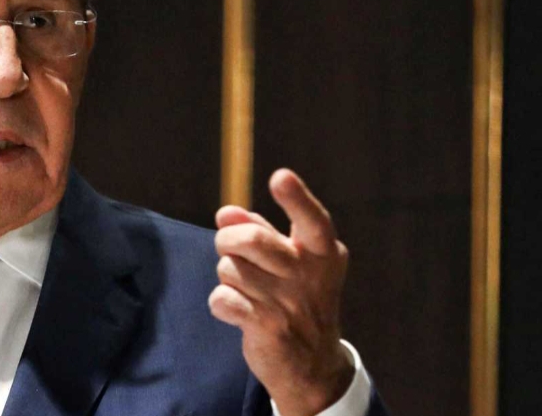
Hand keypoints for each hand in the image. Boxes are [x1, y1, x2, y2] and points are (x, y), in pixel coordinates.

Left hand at [208, 169, 354, 415]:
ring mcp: (289, 303)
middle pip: (251, 241)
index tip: (280, 177)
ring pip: (230, 269)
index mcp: (322, 252)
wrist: (313, 366)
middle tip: (229, 249)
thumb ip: (260, 231)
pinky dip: (221, 303)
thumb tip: (225, 212)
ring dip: (227, 277)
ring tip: (247, 290)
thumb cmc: (297, 299)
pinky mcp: (268, 327)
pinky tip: (238, 311)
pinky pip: (221, 298)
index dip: (296, 198)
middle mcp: (310, 275)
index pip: (313, 220)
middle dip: (227, 240)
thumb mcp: (291, 262)